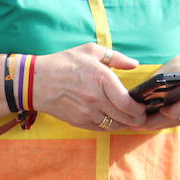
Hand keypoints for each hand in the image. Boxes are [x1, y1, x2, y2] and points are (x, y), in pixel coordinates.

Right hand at [32, 42, 147, 130]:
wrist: (36, 81)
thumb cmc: (64, 62)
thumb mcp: (90, 51)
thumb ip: (116, 57)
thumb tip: (134, 64)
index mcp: (102, 78)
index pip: (128, 103)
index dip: (139, 110)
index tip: (144, 108)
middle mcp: (96, 98)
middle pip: (124, 117)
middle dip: (137, 119)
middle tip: (142, 117)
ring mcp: (87, 112)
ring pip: (114, 125)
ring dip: (124, 124)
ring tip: (129, 119)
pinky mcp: (78, 122)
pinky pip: (101, 128)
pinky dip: (109, 126)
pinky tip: (112, 120)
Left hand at [139, 49, 179, 129]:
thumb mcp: (170, 69)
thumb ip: (159, 83)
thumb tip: (137, 98)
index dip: (170, 110)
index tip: (154, 111)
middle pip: (177, 116)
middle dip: (156, 121)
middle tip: (136, 123)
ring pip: (176, 122)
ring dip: (158, 124)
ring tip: (138, 124)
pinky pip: (179, 122)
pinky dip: (164, 122)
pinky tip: (149, 122)